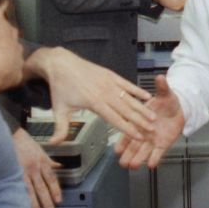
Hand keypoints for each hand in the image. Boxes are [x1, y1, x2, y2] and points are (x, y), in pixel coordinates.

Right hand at [11, 127, 61, 207]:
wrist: (10, 135)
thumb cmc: (25, 143)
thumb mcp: (41, 150)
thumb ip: (49, 161)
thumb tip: (59, 166)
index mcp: (43, 161)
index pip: (52, 179)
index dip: (56, 190)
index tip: (59, 200)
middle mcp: (35, 167)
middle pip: (42, 187)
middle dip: (47, 201)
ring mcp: (23, 170)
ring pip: (30, 190)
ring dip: (35, 203)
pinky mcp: (12, 172)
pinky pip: (18, 187)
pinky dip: (21, 197)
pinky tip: (22, 205)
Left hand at [23, 46, 154, 141]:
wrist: (61, 64)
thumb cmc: (60, 87)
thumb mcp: (58, 110)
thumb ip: (60, 128)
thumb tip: (54, 144)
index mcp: (94, 102)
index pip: (115, 119)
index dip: (128, 129)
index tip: (138, 137)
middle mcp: (105, 93)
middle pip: (126, 110)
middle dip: (140, 121)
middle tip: (152, 130)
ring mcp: (109, 83)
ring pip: (129, 98)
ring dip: (142, 108)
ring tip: (153, 116)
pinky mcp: (111, 75)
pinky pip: (127, 84)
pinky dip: (137, 90)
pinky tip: (147, 96)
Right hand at [114, 74, 184, 169]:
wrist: (179, 110)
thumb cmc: (168, 102)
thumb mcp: (165, 93)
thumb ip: (162, 87)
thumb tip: (160, 77)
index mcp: (140, 119)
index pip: (129, 129)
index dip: (123, 139)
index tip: (117, 148)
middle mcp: (144, 131)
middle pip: (134, 144)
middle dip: (128, 154)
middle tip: (122, 162)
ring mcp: (152, 139)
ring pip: (143, 151)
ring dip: (138, 159)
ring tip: (132, 166)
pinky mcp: (162, 144)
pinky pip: (158, 153)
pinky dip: (155, 159)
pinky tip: (151, 165)